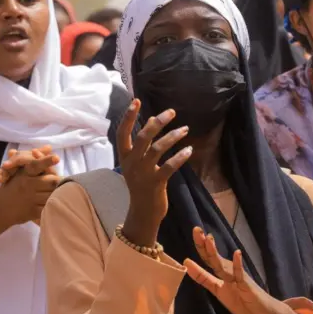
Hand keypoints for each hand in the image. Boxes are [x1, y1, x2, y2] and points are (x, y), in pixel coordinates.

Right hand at [0, 150, 61, 226]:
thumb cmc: (13, 186)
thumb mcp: (20, 171)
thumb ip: (36, 159)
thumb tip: (49, 147)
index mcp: (24, 173)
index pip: (36, 165)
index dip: (46, 161)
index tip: (57, 157)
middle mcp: (26, 185)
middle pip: (51, 181)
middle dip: (60, 181)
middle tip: (68, 181)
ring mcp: (29, 199)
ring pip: (51, 195)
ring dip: (60, 193)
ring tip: (68, 192)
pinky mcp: (31, 212)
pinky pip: (47, 208)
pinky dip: (54, 207)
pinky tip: (59, 205)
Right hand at [119, 99, 192, 246]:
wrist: (143, 212)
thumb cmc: (141, 183)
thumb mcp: (137, 163)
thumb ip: (144, 144)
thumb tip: (152, 120)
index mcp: (124, 157)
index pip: (122, 133)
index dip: (129, 117)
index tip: (136, 101)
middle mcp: (131, 163)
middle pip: (142, 138)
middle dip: (157, 123)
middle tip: (171, 112)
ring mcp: (143, 173)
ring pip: (157, 150)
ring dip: (172, 137)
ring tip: (185, 129)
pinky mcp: (156, 183)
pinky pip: (169, 167)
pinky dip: (180, 157)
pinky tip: (189, 150)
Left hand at [185, 227, 296, 313]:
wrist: (260, 311)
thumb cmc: (239, 299)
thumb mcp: (216, 288)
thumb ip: (203, 277)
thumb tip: (186, 262)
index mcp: (221, 271)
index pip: (208, 257)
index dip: (200, 245)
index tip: (195, 230)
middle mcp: (228, 270)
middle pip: (214, 257)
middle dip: (205, 244)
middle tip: (196, 229)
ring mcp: (237, 276)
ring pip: (223, 264)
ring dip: (215, 252)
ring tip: (209, 239)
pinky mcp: (246, 285)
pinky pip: (241, 275)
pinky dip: (238, 265)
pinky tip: (237, 253)